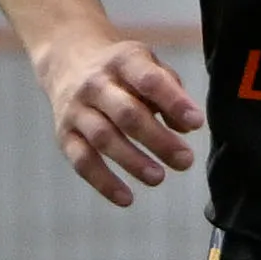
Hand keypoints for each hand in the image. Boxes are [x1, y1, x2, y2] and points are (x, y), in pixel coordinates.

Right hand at [35, 33, 201, 204]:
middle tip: (185, 161)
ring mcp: (76, 110)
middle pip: (126, 114)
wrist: (67, 60)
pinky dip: (103, 182)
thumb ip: (171, 91)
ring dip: (132, 161)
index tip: (197, 123)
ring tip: (159, 178)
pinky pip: (82, 161)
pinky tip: (126, 199)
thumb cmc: (123, 71)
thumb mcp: (148, 66)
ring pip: (104, 138)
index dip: (173, 101)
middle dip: (158, 139)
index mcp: (123, 61)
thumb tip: (187, 127)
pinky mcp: (64, 135)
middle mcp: (95, 85)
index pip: (149, 80)